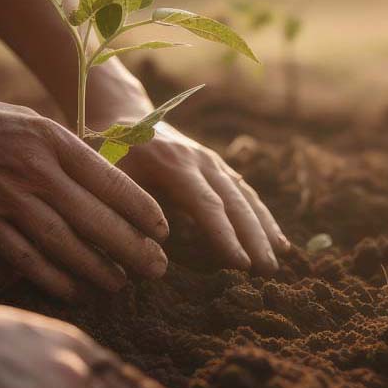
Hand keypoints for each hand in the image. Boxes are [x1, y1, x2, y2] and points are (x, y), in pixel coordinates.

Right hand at [0, 88, 169, 300]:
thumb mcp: (33, 123)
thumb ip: (68, 154)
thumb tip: (109, 189)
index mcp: (54, 140)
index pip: (113, 181)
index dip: (143, 211)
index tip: (164, 231)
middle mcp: (35, 170)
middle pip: (96, 219)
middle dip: (133, 249)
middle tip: (158, 268)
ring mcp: (6, 199)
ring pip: (65, 245)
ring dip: (98, 270)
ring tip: (120, 284)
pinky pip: (26, 259)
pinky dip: (55, 279)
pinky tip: (75, 291)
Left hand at [118, 123, 289, 274]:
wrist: (121, 114)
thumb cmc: (108, 151)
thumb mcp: (107, 175)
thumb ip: (125, 208)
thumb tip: (152, 249)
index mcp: (173, 163)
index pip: (206, 204)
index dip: (225, 236)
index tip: (241, 265)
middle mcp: (200, 160)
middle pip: (234, 201)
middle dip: (254, 238)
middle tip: (268, 272)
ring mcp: (212, 161)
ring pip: (245, 196)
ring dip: (265, 228)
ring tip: (280, 258)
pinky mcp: (217, 167)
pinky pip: (245, 193)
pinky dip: (263, 217)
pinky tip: (278, 240)